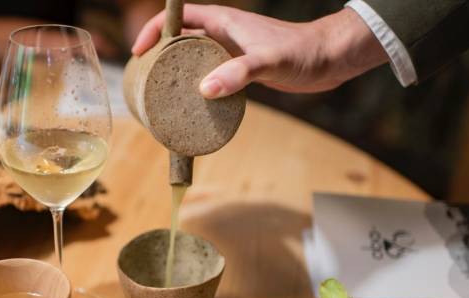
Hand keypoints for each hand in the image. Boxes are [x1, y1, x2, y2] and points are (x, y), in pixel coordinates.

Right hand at [131, 5, 387, 96]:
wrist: (329, 60)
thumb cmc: (302, 53)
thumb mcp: (268, 62)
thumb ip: (239, 73)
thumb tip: (205, 90)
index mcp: (223, 21)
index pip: (178, 18)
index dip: (155, 31)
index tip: (140, 52)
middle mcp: (224, 34)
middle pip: (180, 40)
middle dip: (159, 56)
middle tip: (145, 82)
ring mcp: (231, 52)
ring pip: (194, 60)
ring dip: (177, 75)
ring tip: (162, 98)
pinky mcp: (241, 70)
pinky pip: (210, 75)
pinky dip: (197, 88)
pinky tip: (194, 107)